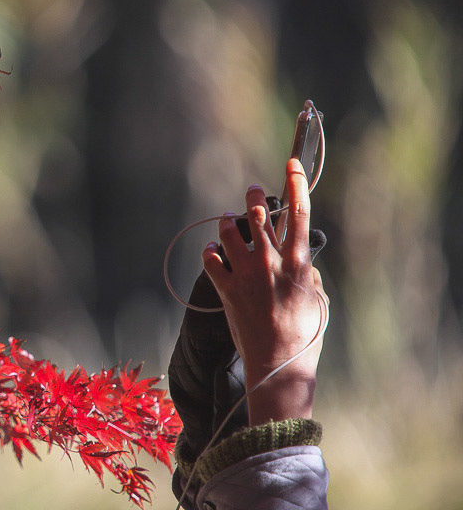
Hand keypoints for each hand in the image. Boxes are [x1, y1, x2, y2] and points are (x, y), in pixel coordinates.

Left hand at [201, 158, 328, 424]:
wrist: (279, 363)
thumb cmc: (305, 333)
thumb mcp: (318, 299)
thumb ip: (308, 273)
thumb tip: (302, 258)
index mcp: (298, 262)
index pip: (298, 213)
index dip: (294, 184)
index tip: (290, 164)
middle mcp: (270, 262)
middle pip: (257, 215)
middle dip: (253, 198)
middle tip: (251, 192)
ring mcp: (245, 274)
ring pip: (228, 232)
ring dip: (227, 223)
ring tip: (228, 221)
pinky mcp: (225, 289)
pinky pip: (210, 260)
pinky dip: (209, 252)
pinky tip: (211, 251)